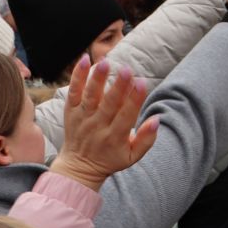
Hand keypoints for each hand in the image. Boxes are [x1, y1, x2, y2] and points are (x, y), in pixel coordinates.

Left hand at [51, 56, 159, 191]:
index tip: (142, 83)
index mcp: (115, 137)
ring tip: (105, 62)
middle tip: (126, 69)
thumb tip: (156, 119)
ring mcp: (82, 118)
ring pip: (90, 96)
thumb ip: (147, 139)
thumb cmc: (110, 159)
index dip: (135, 99)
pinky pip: (73, 92)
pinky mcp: (70, 111)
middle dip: (118, 86)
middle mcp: (97, 126)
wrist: (79, 167)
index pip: (126, 115)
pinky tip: (84, 60)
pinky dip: (77, 76)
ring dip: (97, 78)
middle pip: (109, 104)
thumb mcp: (133, 156)